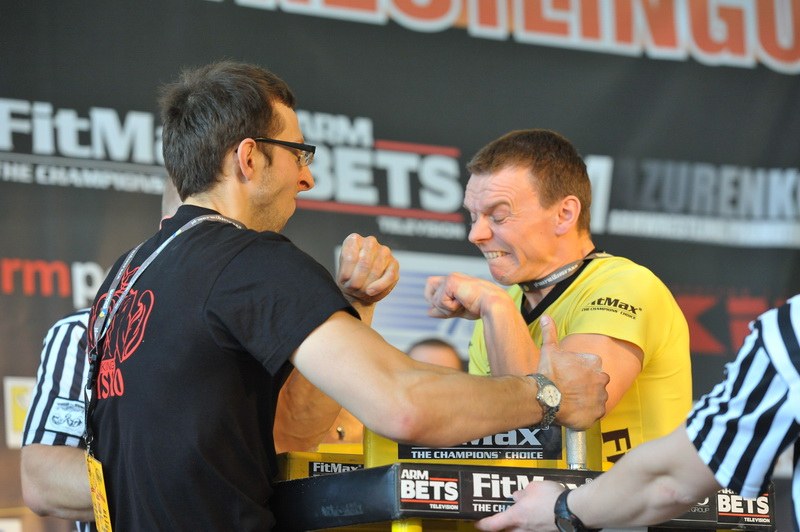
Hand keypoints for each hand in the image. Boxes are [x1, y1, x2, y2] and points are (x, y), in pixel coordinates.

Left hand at [337, 233, 398, 305]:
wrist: (358, 285)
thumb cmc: (350, 278)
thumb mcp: (343, 277)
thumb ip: (350, 276)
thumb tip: (367, 286)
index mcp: (353, 240)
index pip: (350, 257)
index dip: (346, 274)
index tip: (344, 282)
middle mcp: (370, 242)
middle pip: (364, 264)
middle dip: (358, 281)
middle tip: (354, 289)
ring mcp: (384, 251)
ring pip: (376, 270)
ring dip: (367, 286)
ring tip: (361, 291)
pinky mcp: (394, 263)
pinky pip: (389, 276)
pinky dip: (379, 286)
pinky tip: (371, 292)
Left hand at [424, 273, 511, 319]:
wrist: (493, 305)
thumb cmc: (482, 307)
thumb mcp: (458, 311)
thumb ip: (443, 310)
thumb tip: (428, 312)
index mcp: (455, 283)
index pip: (434, 289)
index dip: (436, 302)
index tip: (453, 309)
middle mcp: (452, 278)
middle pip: (428, 288)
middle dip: (437, 303)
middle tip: (456, 307)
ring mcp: (451, 278)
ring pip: (433, 299)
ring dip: (446, 308)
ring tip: (462, 305)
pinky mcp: (451, 281)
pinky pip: (440, 301)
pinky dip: (450, 307)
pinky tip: (463, 303)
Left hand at [475, 480, 564, 530]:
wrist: (573, 510)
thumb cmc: (551, 497)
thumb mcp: (533, 487)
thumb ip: (522, 493)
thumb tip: (516, 496)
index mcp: (516, 516)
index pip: (493, 524)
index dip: (482, 524)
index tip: (477, 523)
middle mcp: (523, 529)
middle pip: (507, 531)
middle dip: (503, 526)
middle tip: (501, 519)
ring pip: (521, 531)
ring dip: (519, 525)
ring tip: (522, 516)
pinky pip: (535, 530)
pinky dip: (533, 524)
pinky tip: (539, 515)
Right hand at [538, 315, 608, 429]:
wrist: (546, 397)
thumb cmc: (549, 373)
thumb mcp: (549, 349)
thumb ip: (550, 332)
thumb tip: (546, 316)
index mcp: (594, 363)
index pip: (593, 366)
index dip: (581, 372)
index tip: (570, 376)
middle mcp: (601, 379)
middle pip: (597, 382)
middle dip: (587, 385)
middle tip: (571, 389)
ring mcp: (600, 397)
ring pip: (597, 398)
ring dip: (588, 399)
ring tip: (571, 401)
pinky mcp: (597, 413)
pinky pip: (595, 413)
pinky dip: (587, 413)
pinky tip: (574, 411)